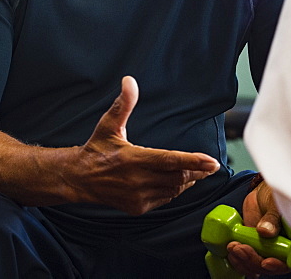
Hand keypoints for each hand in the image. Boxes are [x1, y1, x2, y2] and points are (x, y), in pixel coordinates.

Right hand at [68, 75, 219, 214]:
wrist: (78, 178)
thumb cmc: (97, 149)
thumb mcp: (109, 125)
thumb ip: (123, 104)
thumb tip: (129, 81)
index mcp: (133, 159)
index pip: (170, 160)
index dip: (193, 161)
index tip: (212, 161)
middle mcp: (137, 180)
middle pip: (177, 177)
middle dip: (196, 171)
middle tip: (209, 165)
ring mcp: (137, 196)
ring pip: (173, 190)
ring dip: (187, 181)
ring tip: (197, 172)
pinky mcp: (137, 207)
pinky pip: (164, 199)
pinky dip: (174, 190)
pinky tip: (177, 182)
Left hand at [224, 180, 290, 276]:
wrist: (263, 192)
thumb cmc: (276, 196)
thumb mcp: (276, 204)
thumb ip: (273, 218)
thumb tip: (266, 231)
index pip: (289, 261)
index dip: (277, 266)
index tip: (266, 262)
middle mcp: (282, 250)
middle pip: (270, 266)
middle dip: (254, 261)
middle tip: (241, 248)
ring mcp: (268, 251)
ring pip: (257, 266)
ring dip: (243, 261)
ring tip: (233, 246)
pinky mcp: (255, 249)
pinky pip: (246, 260)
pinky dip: (238, 259)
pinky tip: (232, 251)